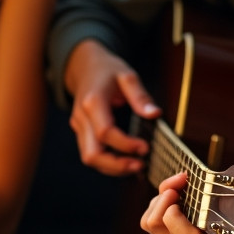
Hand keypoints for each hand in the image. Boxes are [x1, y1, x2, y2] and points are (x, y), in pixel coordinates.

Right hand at [64, 39, 160, 174]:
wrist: (84, 66)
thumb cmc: (107, 70)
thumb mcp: (127, 75)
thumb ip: (140, 96)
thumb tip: (155, 114)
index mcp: (92, 102)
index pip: (105, 132)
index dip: (125, 144)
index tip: (145, 148)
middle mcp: (81, 117)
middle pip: (92, 153)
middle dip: (116, 165)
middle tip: (140, 165)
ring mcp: (79, 126)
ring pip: (89, 158)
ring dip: (112, 167)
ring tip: (136, 166)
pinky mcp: (81, 132)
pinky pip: (91, 153)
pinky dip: (107, 162)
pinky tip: (125, 162)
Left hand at [141, 173, 233, 233]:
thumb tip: (222, 182)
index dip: (177, 215)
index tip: (182, 193)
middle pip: (155, 224)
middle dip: (162, 196)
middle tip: (179, 183)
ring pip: (148, 223)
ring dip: (158, 200)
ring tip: (175, 188)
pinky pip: (152, 226)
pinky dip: (158, 208)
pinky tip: (173, 200)